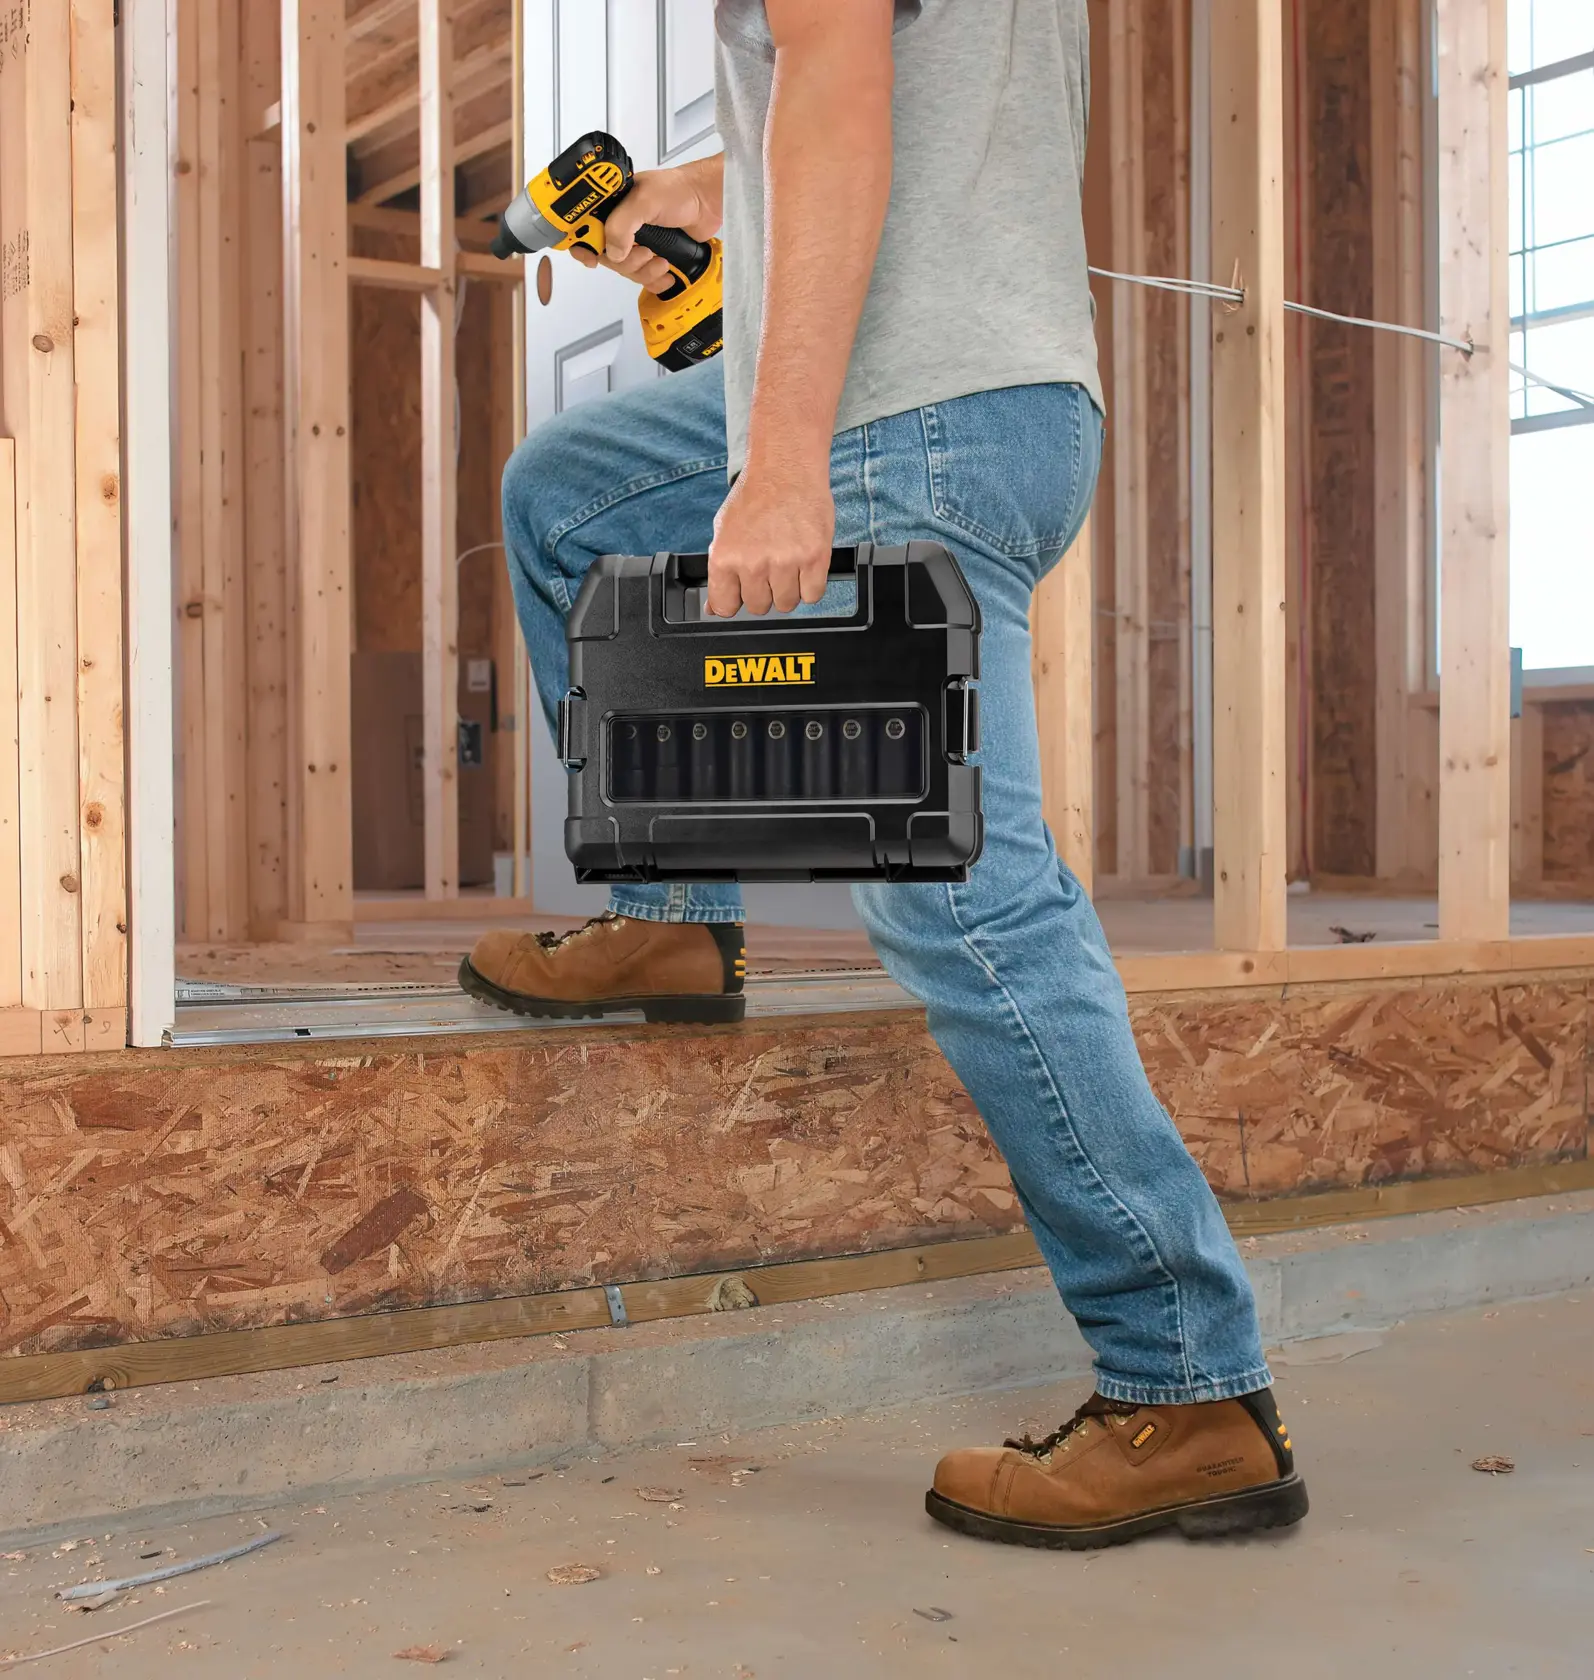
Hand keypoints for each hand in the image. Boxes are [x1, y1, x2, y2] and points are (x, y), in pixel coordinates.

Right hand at [570, 155, 723, 295]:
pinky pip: (644, 278)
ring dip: (644, 271)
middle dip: (627, 262)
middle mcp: (622, 224)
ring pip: (627, 270)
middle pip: (607, 257)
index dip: (582, 245)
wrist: (708, 201)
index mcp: (612, 205)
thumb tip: (612, 252)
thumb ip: (622, 225)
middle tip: (645, 252)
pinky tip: (666, 270)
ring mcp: (638, 241)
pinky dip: (655, 279)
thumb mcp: (645, 201)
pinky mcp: (654, 255)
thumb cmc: (678, 190)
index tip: (591, 258)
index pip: (585, 228)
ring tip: (661, 259)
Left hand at [706, 463, 833, 616]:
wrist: (786, 469)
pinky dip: (811, 585)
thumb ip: (720, 572)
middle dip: (764, 592)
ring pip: (786, 604)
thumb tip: (713, 608)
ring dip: (789, 589)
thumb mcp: (723, 532)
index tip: (741, 593)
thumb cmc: (755, 498)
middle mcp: (753, 563)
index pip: (725, 607)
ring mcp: (785, 561)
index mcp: (725, 558)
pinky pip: (812, 595)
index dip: (735, 601)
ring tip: (788, 562)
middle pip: (759, 607)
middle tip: (769, 568)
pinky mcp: (814, 557)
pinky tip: (804, 564)